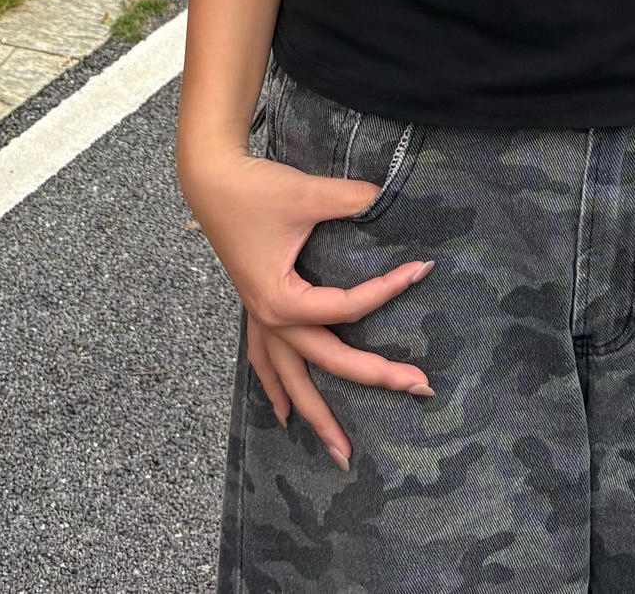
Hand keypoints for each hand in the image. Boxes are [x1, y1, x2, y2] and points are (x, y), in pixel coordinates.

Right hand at [182, 136, 433, 468]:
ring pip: (291, 379)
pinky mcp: (256, 308)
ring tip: (342, 453)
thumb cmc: (255, 190)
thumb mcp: (306, 194)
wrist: (211, 180)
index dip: (388, 289)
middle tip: (421, 389)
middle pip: (329, 360)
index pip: (347, 307)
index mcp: (283, 301)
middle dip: (375, 377)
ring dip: (316, 415)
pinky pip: (265, 361)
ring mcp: (260, 319)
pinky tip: (282, 413)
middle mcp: (271, 320)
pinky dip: (275, 388)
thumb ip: (352, 199)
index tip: (423, 270)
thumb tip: (388, 197)